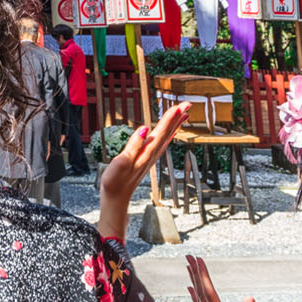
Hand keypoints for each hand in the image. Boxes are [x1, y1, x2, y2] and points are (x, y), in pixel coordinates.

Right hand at [95, 101, 190, 239]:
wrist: (116, 198)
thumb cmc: (115, 181)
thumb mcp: (121, 162)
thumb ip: (134, 144)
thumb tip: (145, 128)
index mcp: (146, 152)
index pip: (160, 132)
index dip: (169, 118)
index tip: (178, 106)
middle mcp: (151, 154)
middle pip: (167, 133)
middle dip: (176, 118)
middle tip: (186, 104)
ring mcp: (150, 157)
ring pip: (166, 137)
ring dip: (174, 124)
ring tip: (183, 113)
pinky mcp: (147, 159)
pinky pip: (161, 143)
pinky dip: (168, 134)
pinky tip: (171, 131)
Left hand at [186, 255, 257, 301]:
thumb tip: (249, 298)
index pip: (209, 293)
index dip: (203, 275)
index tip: (198, 260)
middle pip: (200, 292)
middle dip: (195, 272)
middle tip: (188, 255)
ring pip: (198, 299)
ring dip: (193, 281)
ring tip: (188, 266)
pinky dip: (194, 296)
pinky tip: (190, 289)